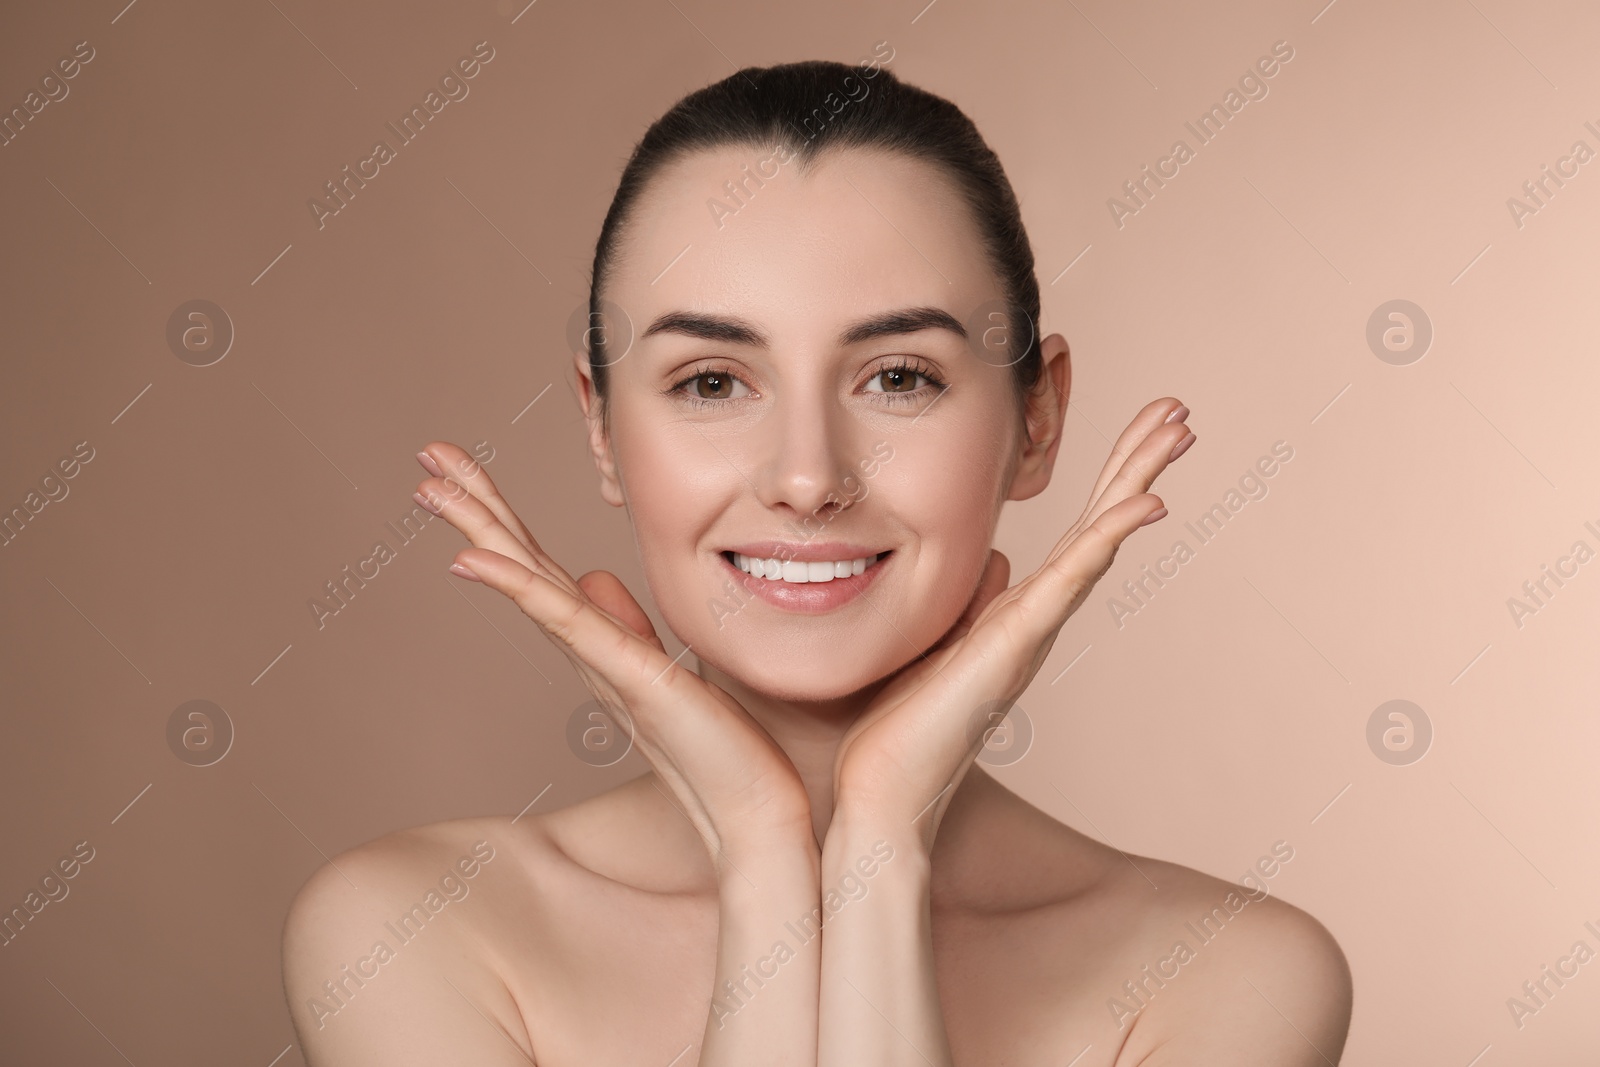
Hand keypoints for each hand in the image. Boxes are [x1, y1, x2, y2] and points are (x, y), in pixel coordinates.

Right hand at [414, 442, 816, 867]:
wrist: (750, 809)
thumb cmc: (717, 746)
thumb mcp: (666, 667)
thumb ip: (624, 623)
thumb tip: (595, 577)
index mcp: (597, 641)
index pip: (539, 565)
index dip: (500, 517)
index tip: (463, 470)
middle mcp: (587, 650)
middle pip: (519, 563)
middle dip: (474, 506)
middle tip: (426, 454)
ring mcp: (601, 661)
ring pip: (527, 581)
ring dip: (478, 530)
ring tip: (430, 485)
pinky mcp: (628, 675)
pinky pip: (563, 620)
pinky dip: (515, 586)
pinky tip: (471, 559)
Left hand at [827, 398, 1194, 849]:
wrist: (878, 797)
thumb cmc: (889, 731)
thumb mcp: (926, 640)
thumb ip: (963, 600)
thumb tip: (994, 555)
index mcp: (1011, 616)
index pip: (1070, 532)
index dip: (1103, 480)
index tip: (1130, 427)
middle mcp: (1033, 620)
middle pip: (1099, 524)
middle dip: (1136, 462)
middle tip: (1177, 409)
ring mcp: (1031, 629)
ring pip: (1098, 538)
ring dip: (1138, 478)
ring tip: (1178, 425)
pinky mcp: (1017, 642)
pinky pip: (1072, 578)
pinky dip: (1110, 537)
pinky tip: (1147, 502)